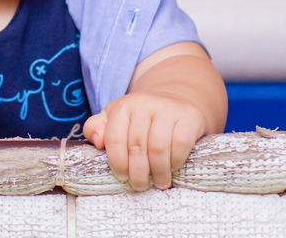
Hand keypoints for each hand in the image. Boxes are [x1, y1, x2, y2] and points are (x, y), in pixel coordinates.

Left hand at [83, 90, 208, 190]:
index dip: (117, 162)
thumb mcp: (114, 118)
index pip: (114, 138)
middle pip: (137, 146)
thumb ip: (96, 128)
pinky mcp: (189, 117)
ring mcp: (168, 109)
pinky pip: (180, 143)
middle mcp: (144, 103)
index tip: (122, 177)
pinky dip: (175, 161)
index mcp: (123, 106)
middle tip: (140, 185)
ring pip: (158, 147)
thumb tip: (97, 141)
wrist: (176, 100)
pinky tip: (173, 168)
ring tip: (159, 182)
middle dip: (137, 172)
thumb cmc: (140, 118)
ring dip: (158, 171)